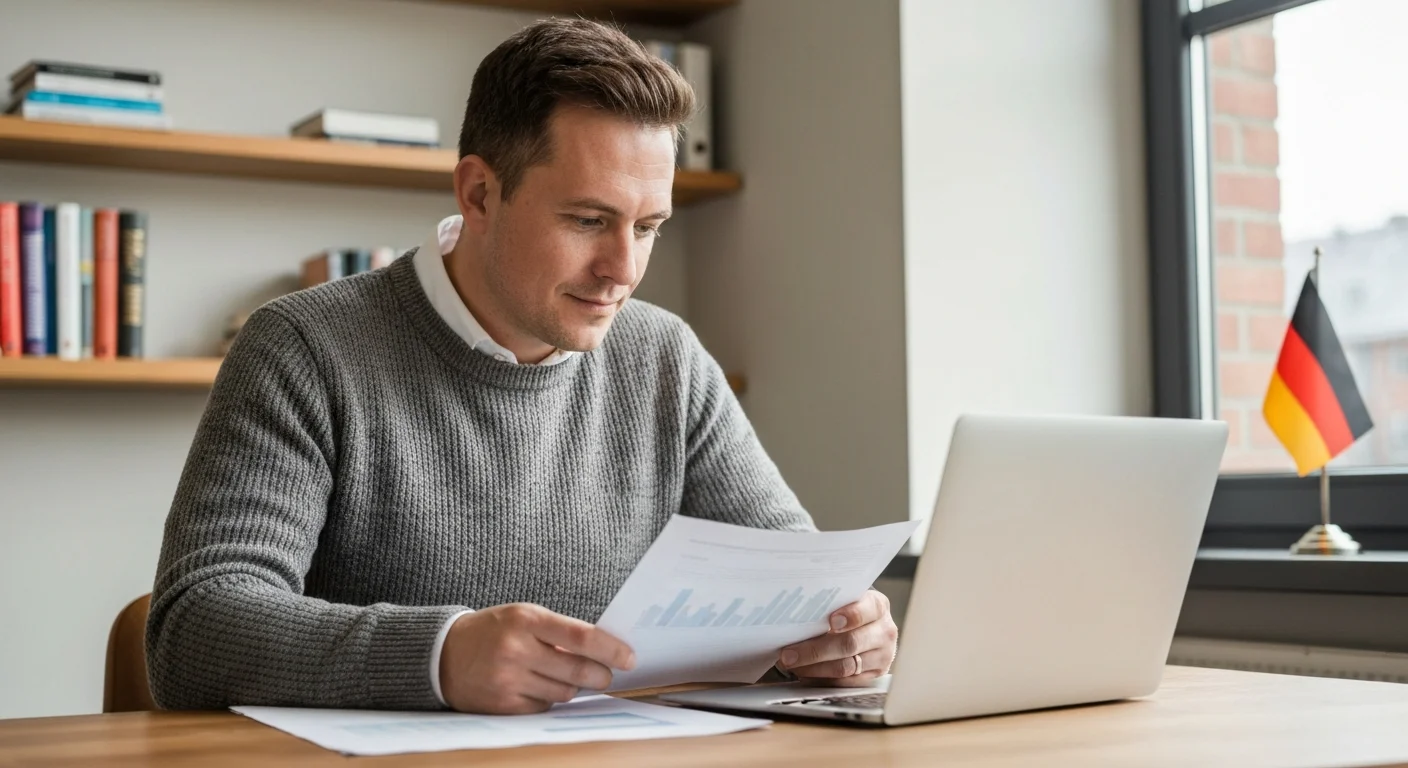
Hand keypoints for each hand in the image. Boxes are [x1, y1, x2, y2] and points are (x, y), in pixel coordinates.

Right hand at [438, 603, 635, 713]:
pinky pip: (544, 707)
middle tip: (607, 675)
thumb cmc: (494, 631)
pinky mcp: (503, 705)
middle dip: (601, 675)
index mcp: (526, 620)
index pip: (581, 636)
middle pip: (577, 671)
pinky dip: (548, 699)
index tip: (629, 658)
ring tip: (562, 675)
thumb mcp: (523, 617)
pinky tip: (537, 686)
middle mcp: (516, 649)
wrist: (443, 654)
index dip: (611, 649)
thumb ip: (560, 632)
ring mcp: (508, 680)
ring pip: (564, 692)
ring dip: (572, 687)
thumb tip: (604, 652)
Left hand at [777, 589, 897, 685]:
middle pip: (850, 643)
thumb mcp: (845, 600)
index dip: (850, 615)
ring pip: (845, 666)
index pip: (867, 610)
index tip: (831, 621)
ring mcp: (882, 656)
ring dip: (814, 667)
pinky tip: (804, 672)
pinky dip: (821, 678)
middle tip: (789, 653)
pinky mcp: (874, 675)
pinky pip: (845, 682)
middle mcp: (884, 631)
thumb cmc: (849, 610)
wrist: (869, 627)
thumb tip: (795, 614)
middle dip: (815, 650)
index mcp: (878, 606)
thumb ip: (829, 605)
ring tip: (792, 664)